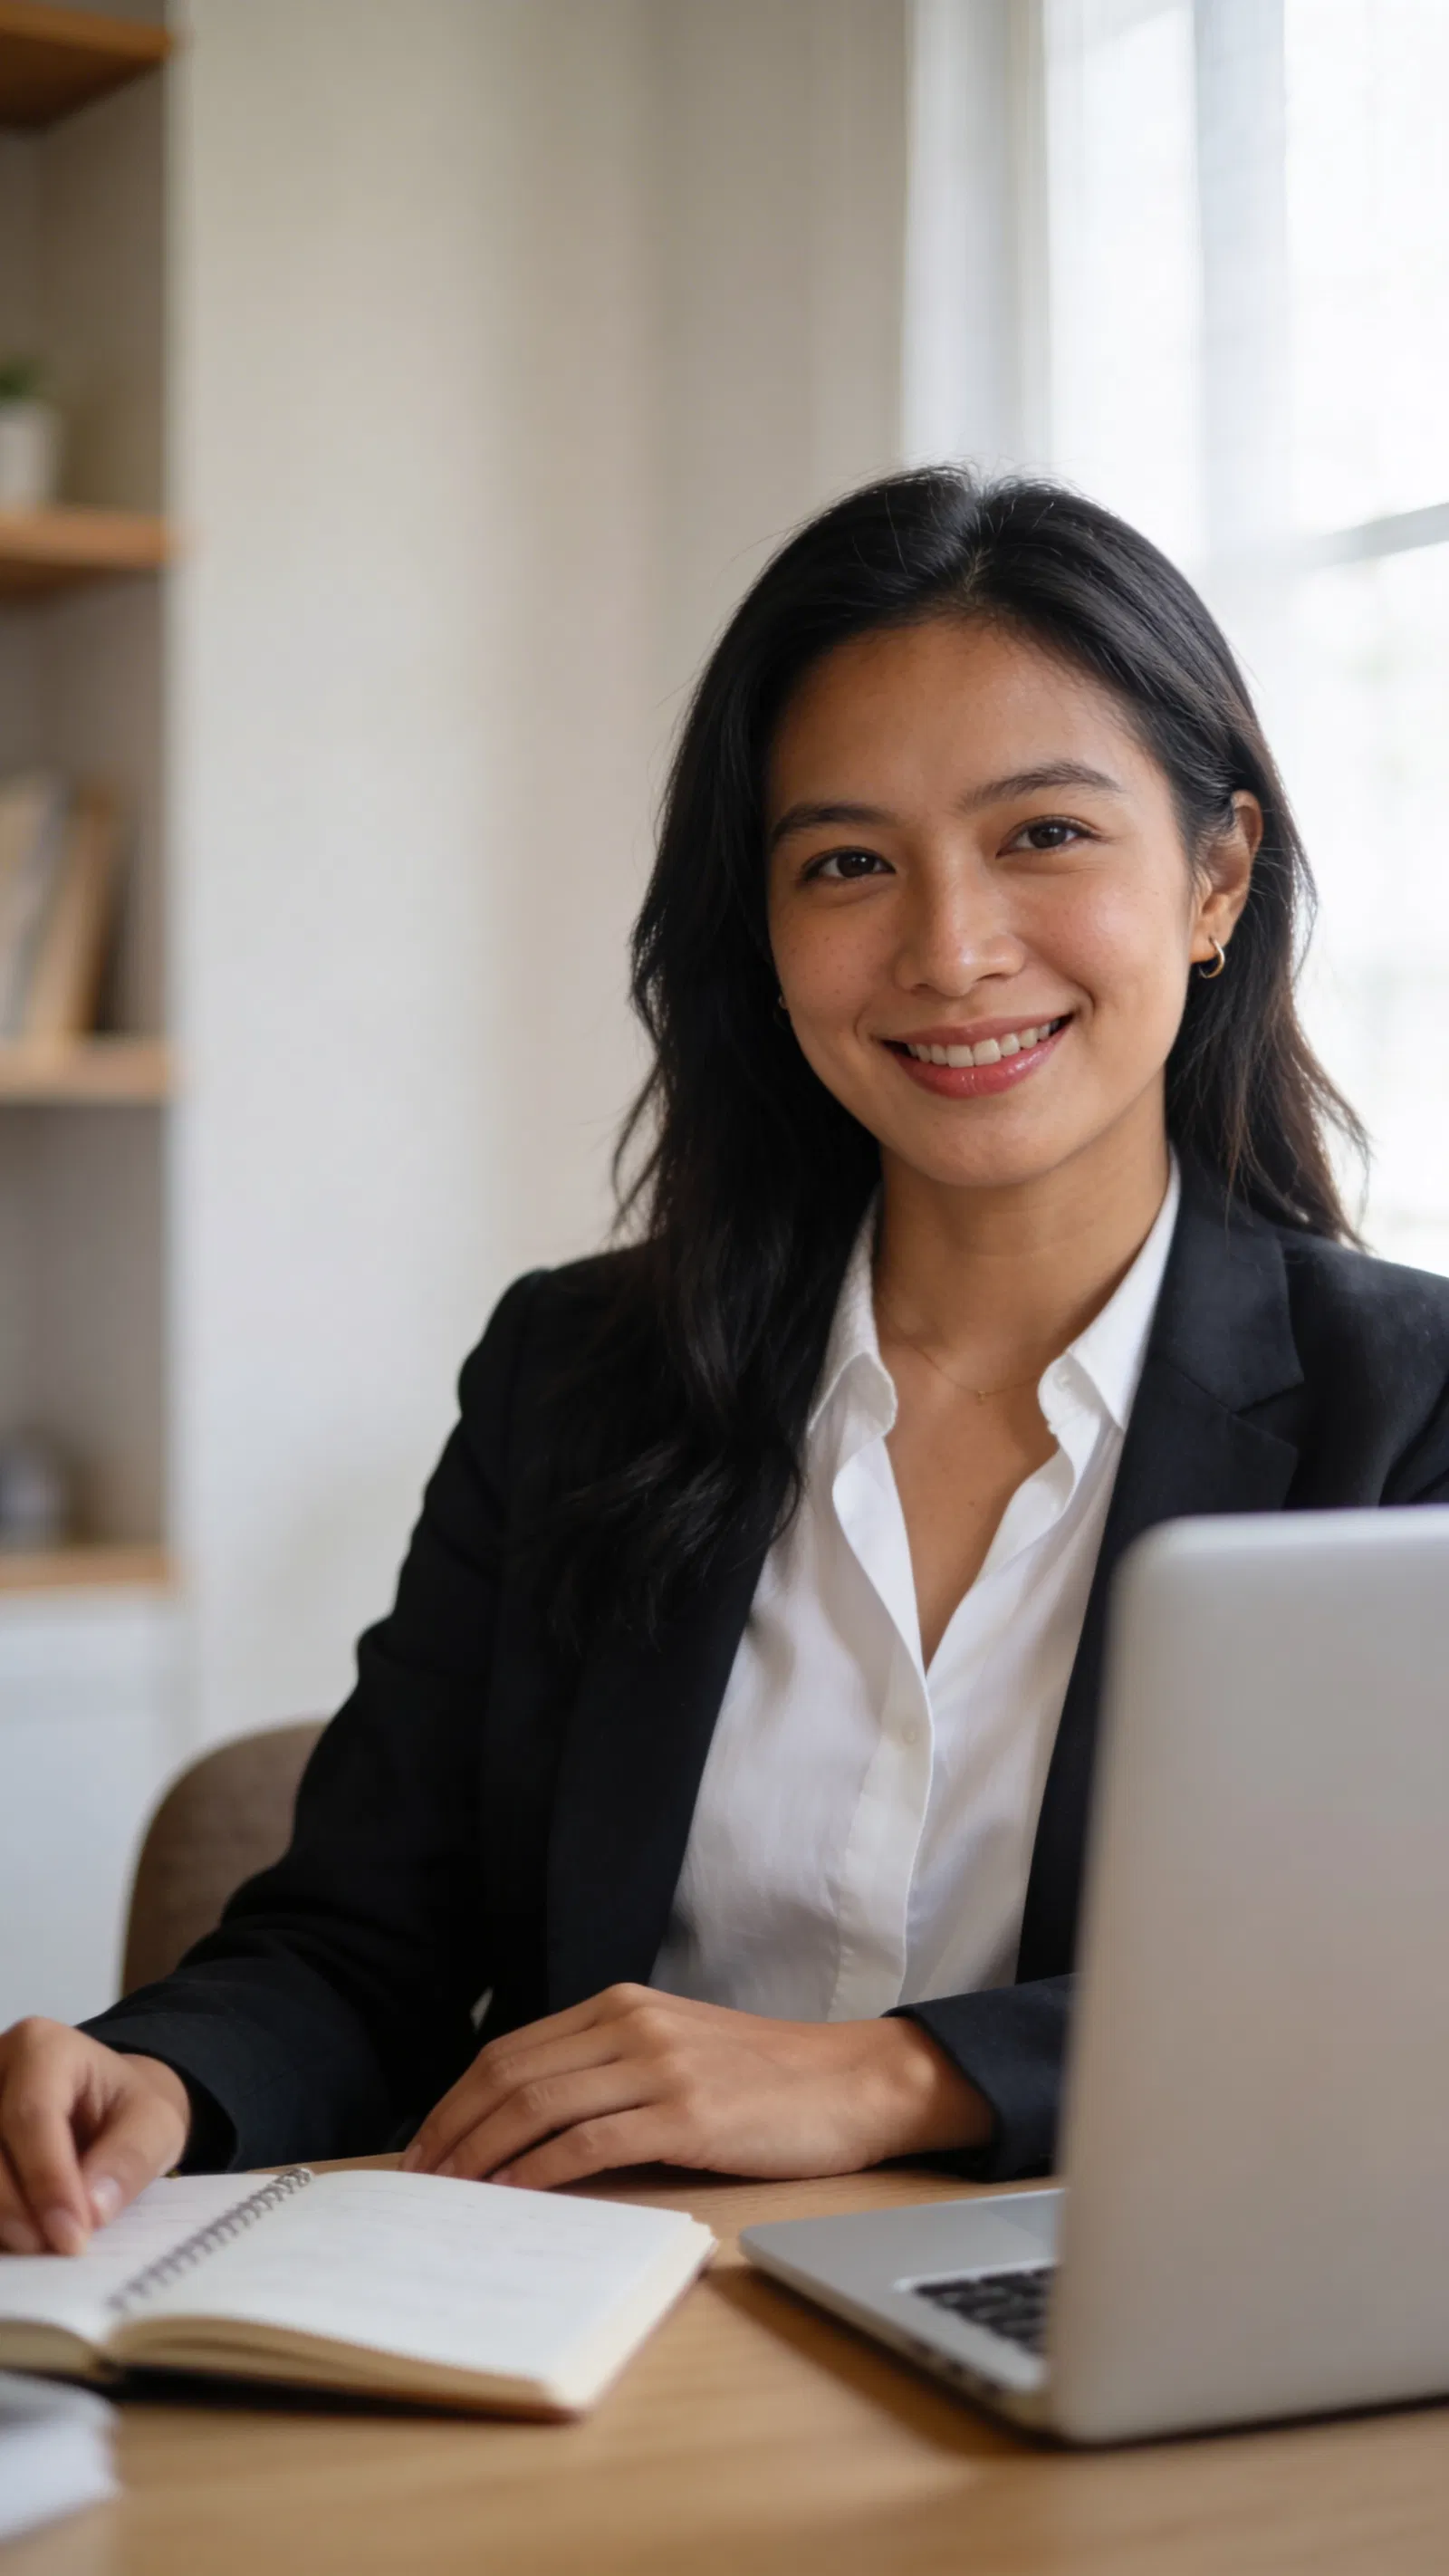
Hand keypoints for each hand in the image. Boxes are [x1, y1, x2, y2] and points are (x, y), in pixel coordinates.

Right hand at [0, 2019, 190, 2255]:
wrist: (104, 2108)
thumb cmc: (127, 2111)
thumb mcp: (155, 2125)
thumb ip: (130, 2159)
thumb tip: (91, 2210)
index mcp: (42, 2048)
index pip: (32, 2114)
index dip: (47, 2180)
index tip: (72, 2237)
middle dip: (17, 2208)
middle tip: (55, 2248)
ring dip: (0, 2217)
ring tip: (39, 2244)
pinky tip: (19, 2236)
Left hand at [401, 1984, 991, 2189]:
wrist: (854, 2082)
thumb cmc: (767, 2080)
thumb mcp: (677, 2050)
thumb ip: (610, 2068)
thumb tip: (529, 2125)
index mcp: (624, 2006)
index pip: (512, 2049)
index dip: (457, 2100)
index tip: (424, 2146)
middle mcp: (631, 2025)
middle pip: (510, 2074)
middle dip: (452, 2130)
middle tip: (418, 2180)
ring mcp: (658, 2066)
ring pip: (537, 2106)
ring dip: (481, 2155)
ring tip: (450, 2196)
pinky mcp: (685, 2113)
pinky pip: (587, 2142)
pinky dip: (536, 2171)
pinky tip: (511, 2196)